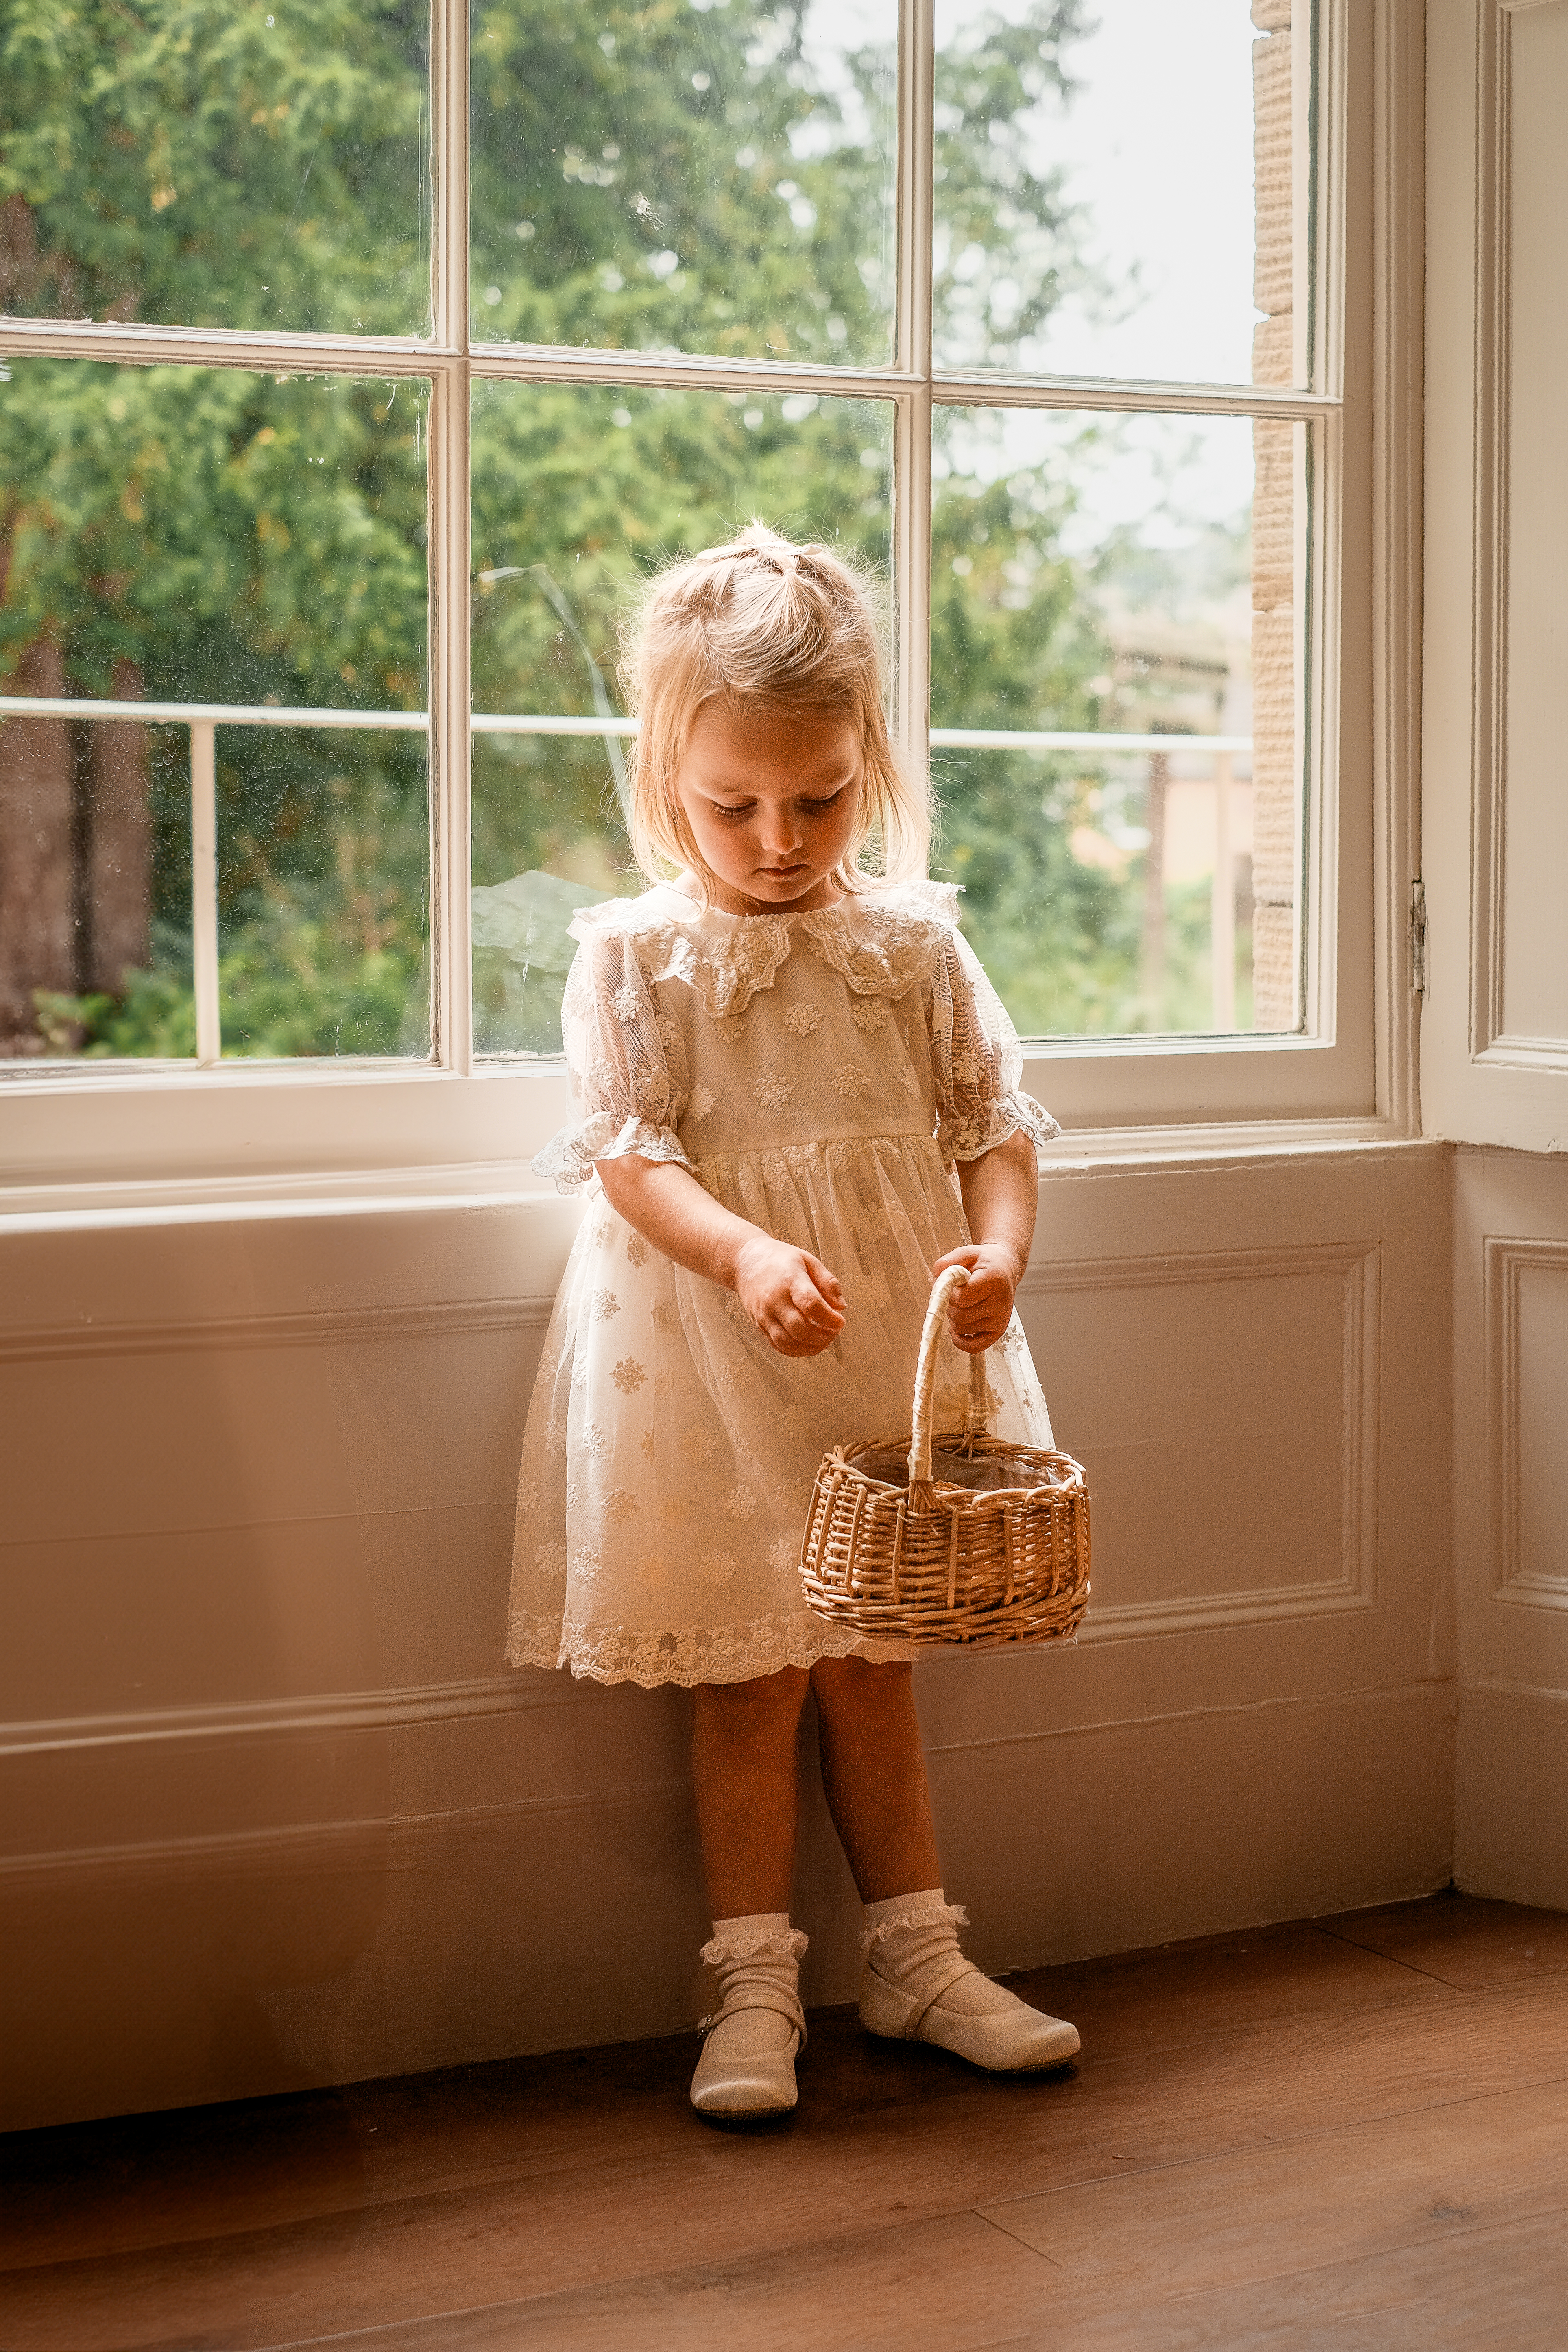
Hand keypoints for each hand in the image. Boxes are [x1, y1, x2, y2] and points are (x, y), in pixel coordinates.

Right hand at [733, 1234, 845, 1356]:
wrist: (746, 1262)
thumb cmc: (780, 1260)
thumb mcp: (808, 1260)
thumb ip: (828, 1282)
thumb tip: (841, 1306)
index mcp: (789, 1279)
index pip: (810, 1304)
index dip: (829, 1318)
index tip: (840, 1321)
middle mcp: (773, 1299)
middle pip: (799, 1328)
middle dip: (822, 1336)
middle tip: (834, 1331)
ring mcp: (764, 1315)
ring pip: (787, 1343)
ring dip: (810, 1348)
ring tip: (824, 1340)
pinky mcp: (759, 1325)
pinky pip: (778, 1346)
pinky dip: (796, 1351)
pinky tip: (809, 1345)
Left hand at [933, 1242, 1019, 1353]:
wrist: (1005, 1267)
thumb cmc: (983, 1261)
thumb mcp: (966, 1253)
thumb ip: (947, 1262)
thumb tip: (937, 1279)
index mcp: (994, 1280)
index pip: (961, 1297)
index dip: (950, 1291)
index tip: (954, 1282)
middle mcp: (1001, 1303)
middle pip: (960, 1315)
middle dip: (950, 1305)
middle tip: (956, 1293)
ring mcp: (1001, 1320)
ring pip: (962, 1329)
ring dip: (954, 1318)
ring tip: (962, 1304)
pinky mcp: (998, 1332)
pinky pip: (973, 1347)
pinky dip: (960, 1340)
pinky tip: (956, 1327)